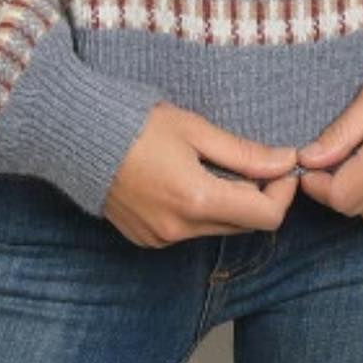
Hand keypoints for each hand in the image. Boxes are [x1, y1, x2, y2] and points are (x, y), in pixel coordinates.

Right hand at [104, 103, 300, 247]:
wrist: (77, 136)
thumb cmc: (134, 123)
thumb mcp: (195, 129)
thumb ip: (244, 153)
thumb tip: (285, 162)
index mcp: (196, 201)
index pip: (265, 217)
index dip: (282, 193)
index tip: (282, 166)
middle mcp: (179, 230)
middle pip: (243, 225)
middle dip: (257, 196)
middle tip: (254, 162)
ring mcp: (160, 239)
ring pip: (216, 229)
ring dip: (228, 203)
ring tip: (213, 165)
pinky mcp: (145, 239)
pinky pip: (189, 231)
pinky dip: (199, 210)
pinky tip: (184, 179)